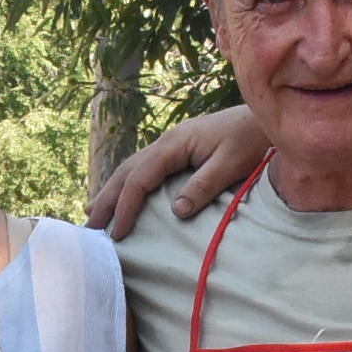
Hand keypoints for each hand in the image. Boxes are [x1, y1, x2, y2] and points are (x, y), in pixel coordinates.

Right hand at [84, 106, 267, 236]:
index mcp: (173, 144)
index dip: (126, 207)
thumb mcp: (230, 164)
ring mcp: (169, 145)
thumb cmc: (250, 140)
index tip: (117, 234)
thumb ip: (204, 185)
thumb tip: (176, 211)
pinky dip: (127, 184)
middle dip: (106, 199)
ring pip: (131, 169)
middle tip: (89, 227)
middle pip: (126, 172)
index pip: (139, 178)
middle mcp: (165, 143)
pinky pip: (143, 169)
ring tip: (93, 212)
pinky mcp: (177, 151)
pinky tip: (122, 196)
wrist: (262, 118)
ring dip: (112, 191)